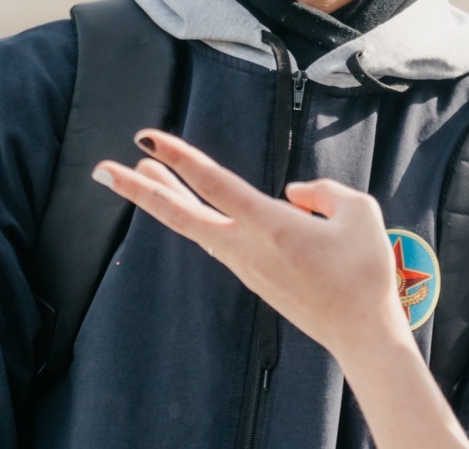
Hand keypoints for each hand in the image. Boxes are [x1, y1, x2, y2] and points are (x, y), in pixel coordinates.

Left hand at [92, 129, 411, 360]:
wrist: (362, 332)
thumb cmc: (366, 271)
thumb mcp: (360, 213)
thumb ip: (322, 190)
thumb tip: (292, 194)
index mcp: (271, 226)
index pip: (214, 184)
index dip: (179, 157)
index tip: (147, 137)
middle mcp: (247, 247)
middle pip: (181, 216)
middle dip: (140, 191)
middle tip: (102, 169)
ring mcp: (246, 266)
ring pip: (194, 227)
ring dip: (165, 199)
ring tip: (141, 172)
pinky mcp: (253, 277)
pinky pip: (216, 240)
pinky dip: (196, 218)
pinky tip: (194, 206)